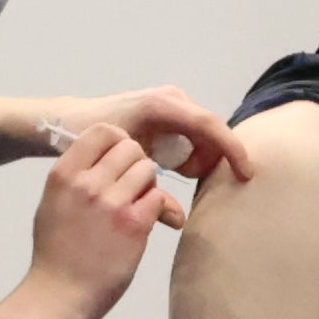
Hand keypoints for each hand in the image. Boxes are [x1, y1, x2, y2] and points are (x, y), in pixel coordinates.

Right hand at [26, 124, 165, 317]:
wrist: (58, 296)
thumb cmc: (55, 255)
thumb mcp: (52, 204)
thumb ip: (75, 178)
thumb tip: (103, 160)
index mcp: (63, 174)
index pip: (102, 130)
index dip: (119, 141)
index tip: (120, 160)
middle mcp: (86, 183)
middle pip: (130, 147)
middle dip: (137, 163)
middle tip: (134, 186)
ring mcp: (110, 203)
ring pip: (148, 169)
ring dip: (149, 185)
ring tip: (139, 205)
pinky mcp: (133, 225)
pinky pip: (159, 197)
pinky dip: (160, 207)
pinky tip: (150, 221)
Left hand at [62, 87, 254, 214]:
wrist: (72, 121)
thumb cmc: (92, 142)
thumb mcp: (122, 171)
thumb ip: (152, 196)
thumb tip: (179, 220)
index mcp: (162, 106)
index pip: (208, 125)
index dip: (231, 149)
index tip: (246, 174)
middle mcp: (172, 98)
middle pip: (210, 132)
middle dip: (209, 159)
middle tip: (189, 179)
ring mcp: (173, 101)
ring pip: (204, 135)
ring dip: (198, 157)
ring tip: (175, 172)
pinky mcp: (171, 108)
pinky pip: (194, 133)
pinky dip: (190, 152)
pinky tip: (172, 165)